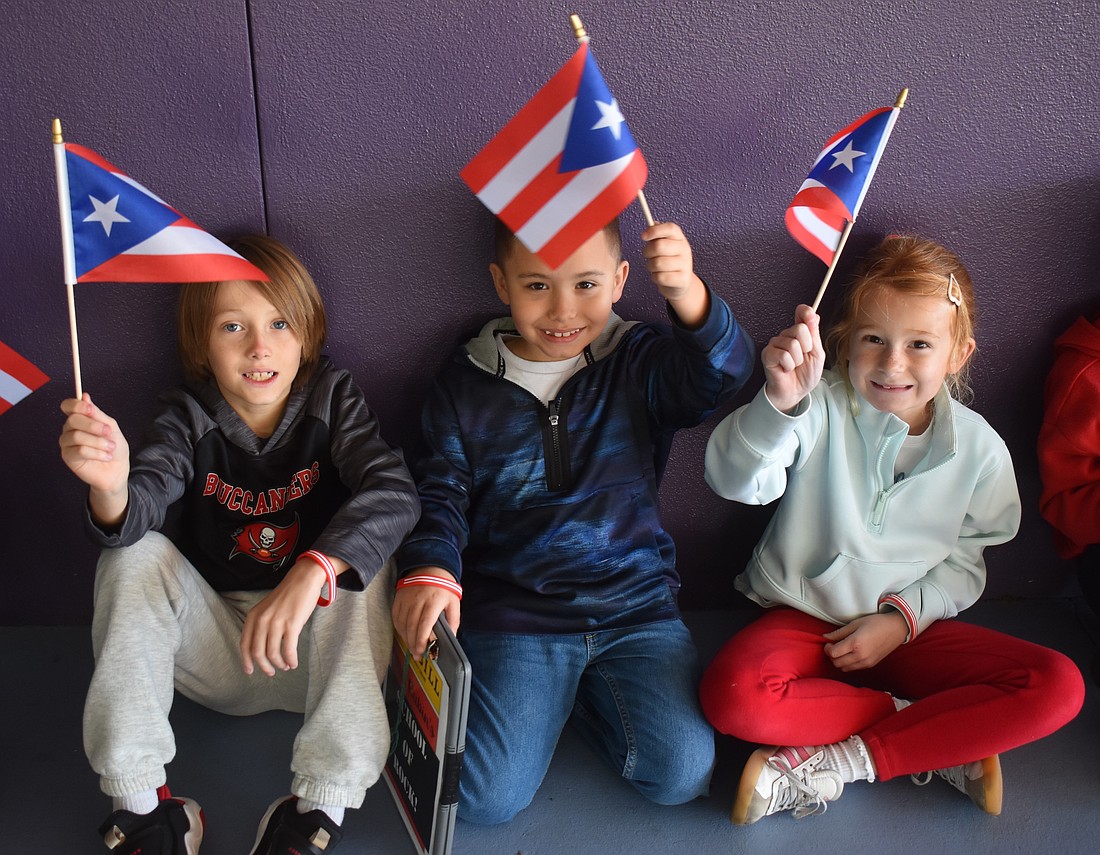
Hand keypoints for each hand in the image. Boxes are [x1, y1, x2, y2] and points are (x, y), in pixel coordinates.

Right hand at [59, 394, 129, 525]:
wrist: (117, 469)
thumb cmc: (114, 447)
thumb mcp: (110, 427)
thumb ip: (97, 414)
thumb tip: (84, 396)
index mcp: (80, 418)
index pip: (68, 406)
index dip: (77, 405)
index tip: (91, 410)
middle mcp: (70, 429)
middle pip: (73, 420)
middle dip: (94, 426)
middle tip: (109, 432)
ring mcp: (67, 443)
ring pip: (76, 436)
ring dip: (98, 442)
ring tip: (110, 448)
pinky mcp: (68, 457)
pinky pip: (79, 451)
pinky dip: (96, 453)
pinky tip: (106, 456)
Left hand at [239, 556, 332, 675]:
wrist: (304, 579)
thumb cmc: (288, 594)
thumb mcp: (267, 608)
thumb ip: (261, 624)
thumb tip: (262, 647)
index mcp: (253, 616)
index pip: (244, 644)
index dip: (246, 661)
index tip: (250, 671)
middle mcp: (262, 620)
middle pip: (257, 652)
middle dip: (264, 666)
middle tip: (271, 672)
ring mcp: (276, 622)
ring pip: (272, 654)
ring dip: (279, 664)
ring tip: (285, 666)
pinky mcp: (292, 625)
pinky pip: (288, 650)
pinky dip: (291, 660)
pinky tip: (294, 663)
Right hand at [392, 567, 460, 658]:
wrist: (429, 568)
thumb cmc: (444, 587)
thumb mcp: (454, 602)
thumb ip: (453, 620)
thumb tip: (452, 637)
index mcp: (433, 602)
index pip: (425, 624)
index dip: (421, 640)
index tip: (421, 651)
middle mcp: (418, 601)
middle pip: (412, 627)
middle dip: (413, 644)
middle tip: (417, 655)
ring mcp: (406, 600)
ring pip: (403, 624)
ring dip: (406, 639)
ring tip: (412, 648)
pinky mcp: (399, 599)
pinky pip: (396, 618)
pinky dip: (399, 629)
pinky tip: (405, 635)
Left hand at [641, 221, 708, 327]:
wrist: (680, 283)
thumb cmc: (668, 261)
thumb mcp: (665, 245)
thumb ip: (658, 235)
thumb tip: (652, 223)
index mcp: (679, 238)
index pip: (670, 228)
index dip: (655, 230)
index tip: (643, 236)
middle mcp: (684, 249)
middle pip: (659, 246)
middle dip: (647, 251)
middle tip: (648, 255)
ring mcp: (685, 265)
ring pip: (657, 263)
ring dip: (650, 266)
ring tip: (655, 267)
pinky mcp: (682, 279)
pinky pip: (660, 277)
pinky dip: (655, 277)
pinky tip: (660, 276)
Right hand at [761, 304, 824, 413]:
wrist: (795, 391)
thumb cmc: (805, 374)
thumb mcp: (817, 353)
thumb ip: (814, 334)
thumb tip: (813, 315)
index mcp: (800, 332)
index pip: (802, 312)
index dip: (806, 312)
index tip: (810, 318)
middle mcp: (786, 335)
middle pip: (800, 328)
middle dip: (807, 347)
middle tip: (802, 358)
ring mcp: (775, 343)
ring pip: (792, 344)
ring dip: (798, 360)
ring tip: (794, 365)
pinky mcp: (767, 354)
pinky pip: (783, 354)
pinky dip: (789, 365)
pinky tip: (785, 369)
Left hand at [822, 612, 908, 671]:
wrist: (896, 629)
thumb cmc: (876, 623)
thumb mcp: (855, 623)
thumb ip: (839, 632)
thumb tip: (826, 637)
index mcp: (855, 644)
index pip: (833, 653)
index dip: (827, 648)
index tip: (829, 642)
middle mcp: (860, 656)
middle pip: (836, 663)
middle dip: (831, 655)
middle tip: (834, 646)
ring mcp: (866, 662)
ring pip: (844, 668)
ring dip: (839, 661)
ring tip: (842, 650)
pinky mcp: (871, 665)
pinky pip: (853, 668)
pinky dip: (848, 663)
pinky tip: (851, 653)